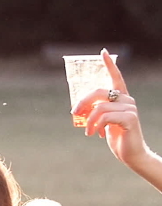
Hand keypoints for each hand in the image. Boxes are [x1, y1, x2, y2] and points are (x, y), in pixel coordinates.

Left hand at [73, 49, 148, 167]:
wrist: (130, 153)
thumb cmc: (115, 136)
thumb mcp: (102, 121)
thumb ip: (95, 111)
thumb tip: (78, 109)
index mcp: (121, 97)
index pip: (116, 77)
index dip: (109, 65)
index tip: (103, 52)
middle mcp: (127, 99)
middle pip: (99, 92)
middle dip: (83, 102)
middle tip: (74, 113)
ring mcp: (130, 108)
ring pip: (99, 108)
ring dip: (88, 121)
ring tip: (88, 131)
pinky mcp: (130, 118)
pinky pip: (105, 117)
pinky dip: (95, 126)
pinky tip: (95, 135)